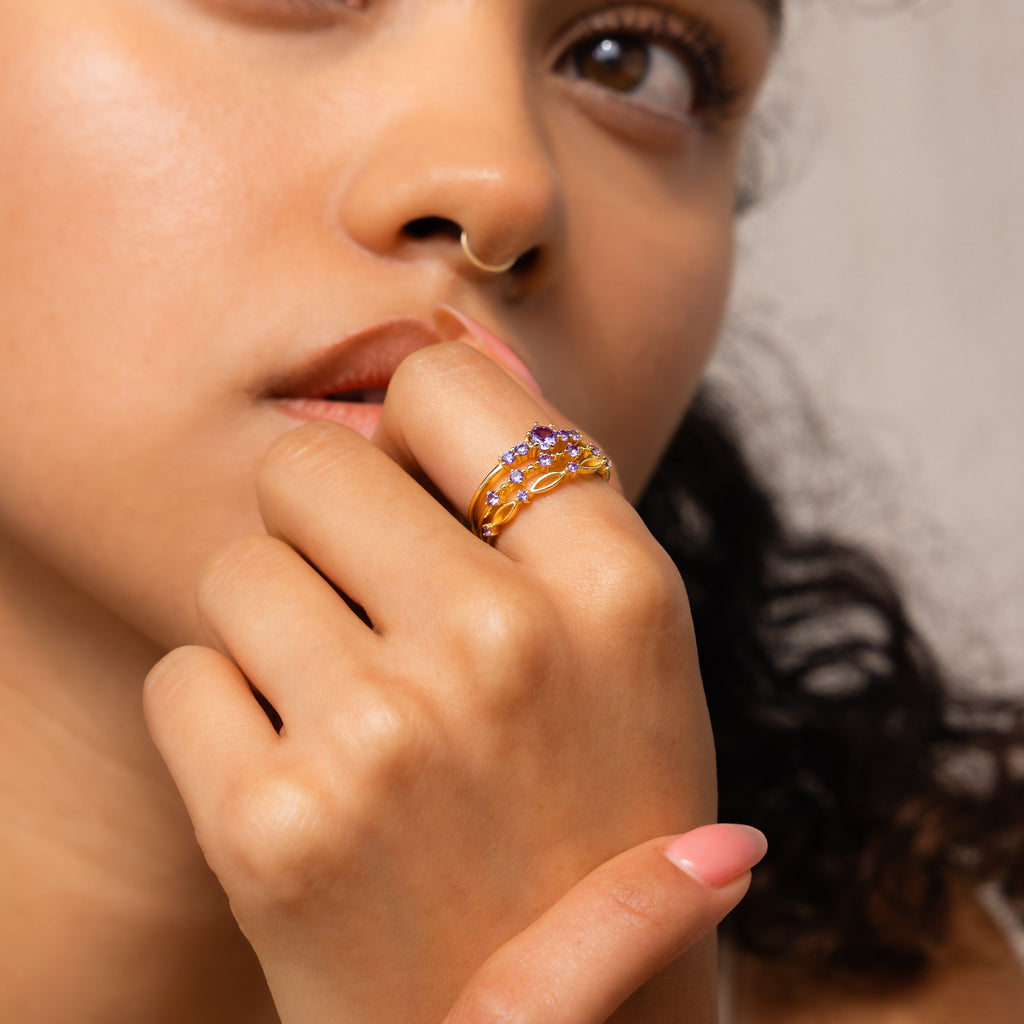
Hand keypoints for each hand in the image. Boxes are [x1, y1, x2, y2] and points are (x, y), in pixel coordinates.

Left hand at [145, 342, 721, 1021]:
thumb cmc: (593, 808)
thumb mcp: (626, 644)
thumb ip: (546, 487)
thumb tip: (449, 339)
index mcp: (615, 587)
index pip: (446, 387)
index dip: (418, 428)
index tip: (425, 490)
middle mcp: (504, 647)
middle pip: (312, 463)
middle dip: (331, 525)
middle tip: (379, 614)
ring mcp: (384, 740)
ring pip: (237, 568)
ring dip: (279, 628)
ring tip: (356, 714)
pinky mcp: (275, 829)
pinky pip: (187, 675)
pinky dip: (228, 720)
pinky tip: (308, 782)